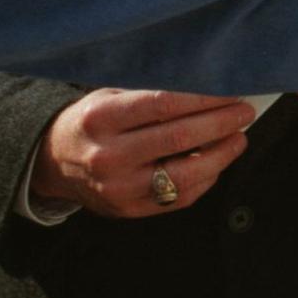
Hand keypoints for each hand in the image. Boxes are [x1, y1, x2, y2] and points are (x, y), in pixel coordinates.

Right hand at [31, 89, 253, 217]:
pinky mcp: (128, 210)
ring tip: (238, 137)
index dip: (205, 98)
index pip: (165, 104)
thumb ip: (153, 93)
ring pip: (184, 174)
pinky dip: (205, 179)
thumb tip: (211, 87)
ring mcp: (117, 188)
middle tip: (245, 111)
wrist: (52, 161)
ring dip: (221, 155)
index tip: (231, 91)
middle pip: (179, 138)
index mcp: (101, 118)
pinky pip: (178, 198)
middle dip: (221, 123)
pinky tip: (217, 162)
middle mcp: (107, 155)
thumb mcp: (110, 95)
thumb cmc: (92, 120)